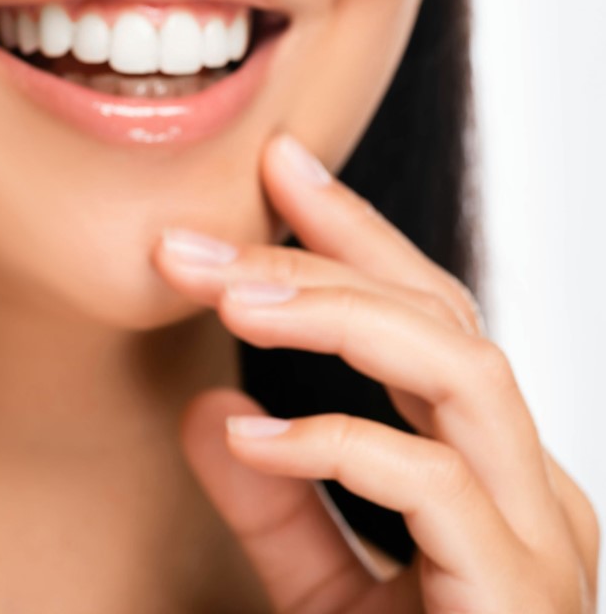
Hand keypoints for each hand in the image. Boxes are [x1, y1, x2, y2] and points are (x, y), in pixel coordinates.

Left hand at [159, 133, 598, 612]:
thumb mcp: (324, 593)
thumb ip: (277, 506)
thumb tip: (208, 411)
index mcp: (491, 473)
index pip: (428, 316)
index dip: (354, 233)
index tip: (278, 167)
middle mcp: (533, 488)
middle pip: (442, 319)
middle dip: (319, 258)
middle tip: (197, 239)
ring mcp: (542, 539)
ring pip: (460, 369)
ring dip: (334, 316)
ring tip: (228, 295)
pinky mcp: (521, 595)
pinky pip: (433, 484)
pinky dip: (333, 445)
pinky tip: (249, 436)